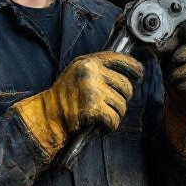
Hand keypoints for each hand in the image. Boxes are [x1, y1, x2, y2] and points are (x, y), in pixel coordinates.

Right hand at [12, 51, 142, 156]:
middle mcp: (91, 72)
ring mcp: (92, 89)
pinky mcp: (93, 108)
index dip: (134, 68)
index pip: (120, 60)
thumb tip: (127, 74)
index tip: (138, 74)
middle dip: (121, 98)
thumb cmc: (63, 98)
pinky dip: (109, 126)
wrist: (46, 117)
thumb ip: (98, 70)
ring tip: (98, 115)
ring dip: (114, 114)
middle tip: (107, 105)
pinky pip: (114, 119)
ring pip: (122, 105)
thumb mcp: (77, 73)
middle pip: (126, 86)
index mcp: (88, 62)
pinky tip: (97, 123)